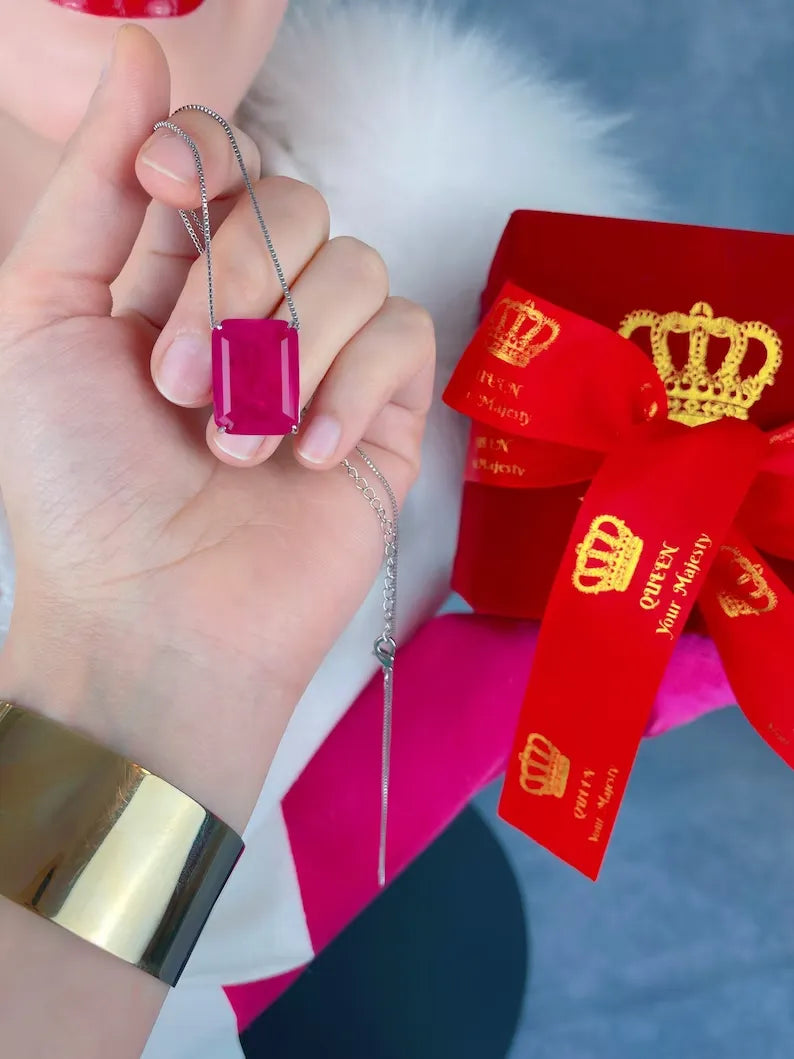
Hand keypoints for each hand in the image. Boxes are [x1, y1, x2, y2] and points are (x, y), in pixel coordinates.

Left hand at [0, 26, 433, 830]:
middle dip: (235, 281)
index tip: (164, 189)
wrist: (150, 618)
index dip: (204, 155)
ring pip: (357, 265)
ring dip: (288, 351)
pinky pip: (407, 340)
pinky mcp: (390, 416)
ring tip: (234, 445)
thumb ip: (91, 193)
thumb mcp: (41, 322)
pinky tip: (310, 457)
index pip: (223, 162)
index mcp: (173, 277)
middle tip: (177, 383)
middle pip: (297, 202)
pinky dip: (354, 389)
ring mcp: (330, 361)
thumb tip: (138, 57)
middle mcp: (259, 308)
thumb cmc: (79, 486)